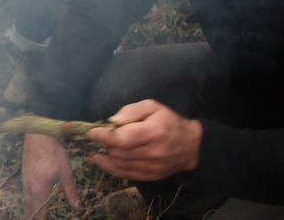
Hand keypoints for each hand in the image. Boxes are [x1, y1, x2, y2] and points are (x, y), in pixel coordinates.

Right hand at [22, 134, 79, 219]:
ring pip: (25, 201)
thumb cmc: (54, 152)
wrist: (38, 134)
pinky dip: (27, 201)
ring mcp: (24, 180)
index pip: (39, 213)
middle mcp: (29, 188)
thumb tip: (76, 207)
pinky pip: (24, 193)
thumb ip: (70, 191)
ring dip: (29, 210)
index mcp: (40, 190)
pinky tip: (30, 199)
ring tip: (32, 217)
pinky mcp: (24, 173)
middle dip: (33, 218)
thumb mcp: (65, 172)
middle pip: (29, 209)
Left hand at [87, 99, 201, 180]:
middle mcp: (153, 152)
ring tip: (99, 148)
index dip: (103, 136)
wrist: (191, 146)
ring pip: (119, 165)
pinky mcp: (150, 177)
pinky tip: (104, 160)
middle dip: (104, 145)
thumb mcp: (152, 107)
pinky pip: (125, 175)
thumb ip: (131, 111)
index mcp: (153, 132)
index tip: (92, 132)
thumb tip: (112, 122)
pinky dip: (111, 168)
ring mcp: (152, 167)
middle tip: (98, 138)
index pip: (122, 138)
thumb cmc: (168, 121)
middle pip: (118, 153)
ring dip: (106, 157)